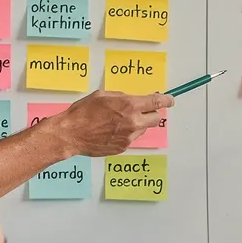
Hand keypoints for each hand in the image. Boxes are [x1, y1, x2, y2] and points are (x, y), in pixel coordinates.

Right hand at [52, 90, 171, 156]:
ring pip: (143, 129)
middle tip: (143, 110)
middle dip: (151, 113)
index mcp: (129, 105)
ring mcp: (129, 137)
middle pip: (156, 118)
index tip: (170, 99)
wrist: (71, 134)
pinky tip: (112, 130)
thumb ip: (122, 97)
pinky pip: (132, 138)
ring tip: (118, 121)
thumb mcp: (103, 95)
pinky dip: (127, 133)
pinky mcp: (123, 147)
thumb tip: (133, 98)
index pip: (157, 102)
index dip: (166, 100)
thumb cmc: (83, 113)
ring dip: (137, 124)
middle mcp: (133, 122)